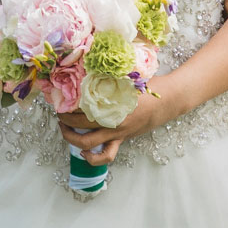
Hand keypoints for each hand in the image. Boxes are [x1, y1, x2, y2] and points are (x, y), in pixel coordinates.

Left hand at [54, 89, 178, 165]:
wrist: (168, 101)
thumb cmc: (148, 86)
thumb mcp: (126, 77)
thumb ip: (109, 77)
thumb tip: (90, 70)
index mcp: (111, 103)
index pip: (82, 106)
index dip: (67, 103)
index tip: (60, 98)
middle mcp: (111, 120)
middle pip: (79, 124)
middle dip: (64, 120)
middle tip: (59, 112)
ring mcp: (116, 133)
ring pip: (87, 143)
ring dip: (71, 138)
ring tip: (64, 129)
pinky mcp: (121, 139)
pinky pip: (106, 155)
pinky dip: (92, 158)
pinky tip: (84, 153)